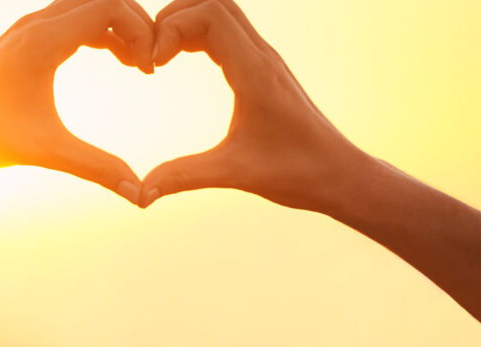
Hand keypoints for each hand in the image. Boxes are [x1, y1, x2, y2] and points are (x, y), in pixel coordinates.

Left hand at [0, 0, 157, 204]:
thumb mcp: (47, 152)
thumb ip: (97, 167)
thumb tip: (139, 195)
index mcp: (42, 40)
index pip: (110, 7)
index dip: (141, 32)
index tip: (150, 70)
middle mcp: (34, 25)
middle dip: (135, 25)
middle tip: (149, 65)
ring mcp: (25, 30)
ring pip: (86, 7)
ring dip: (117, 28)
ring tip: (136, 65)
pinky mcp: (21, 40)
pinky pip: (71, 19)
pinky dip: (98, 32)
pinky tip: (113, 61)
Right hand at [139, 0, 374, 210]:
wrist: (340, 174)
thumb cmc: (297, 172)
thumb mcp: (234, 173)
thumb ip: (184, 177)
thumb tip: (141, 194)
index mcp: (255, 72)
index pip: (210, 15)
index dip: (171, 28)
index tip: (152, 66)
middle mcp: (262, 56)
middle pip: (213, 2)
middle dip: (173, 18)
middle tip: (150, 55)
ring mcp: (264, 60)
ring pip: (221, 13)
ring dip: (185, 23)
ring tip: (159, 57)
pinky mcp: (263, 69)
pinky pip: (227, 32)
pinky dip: (197, 35)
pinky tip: (179, 60)